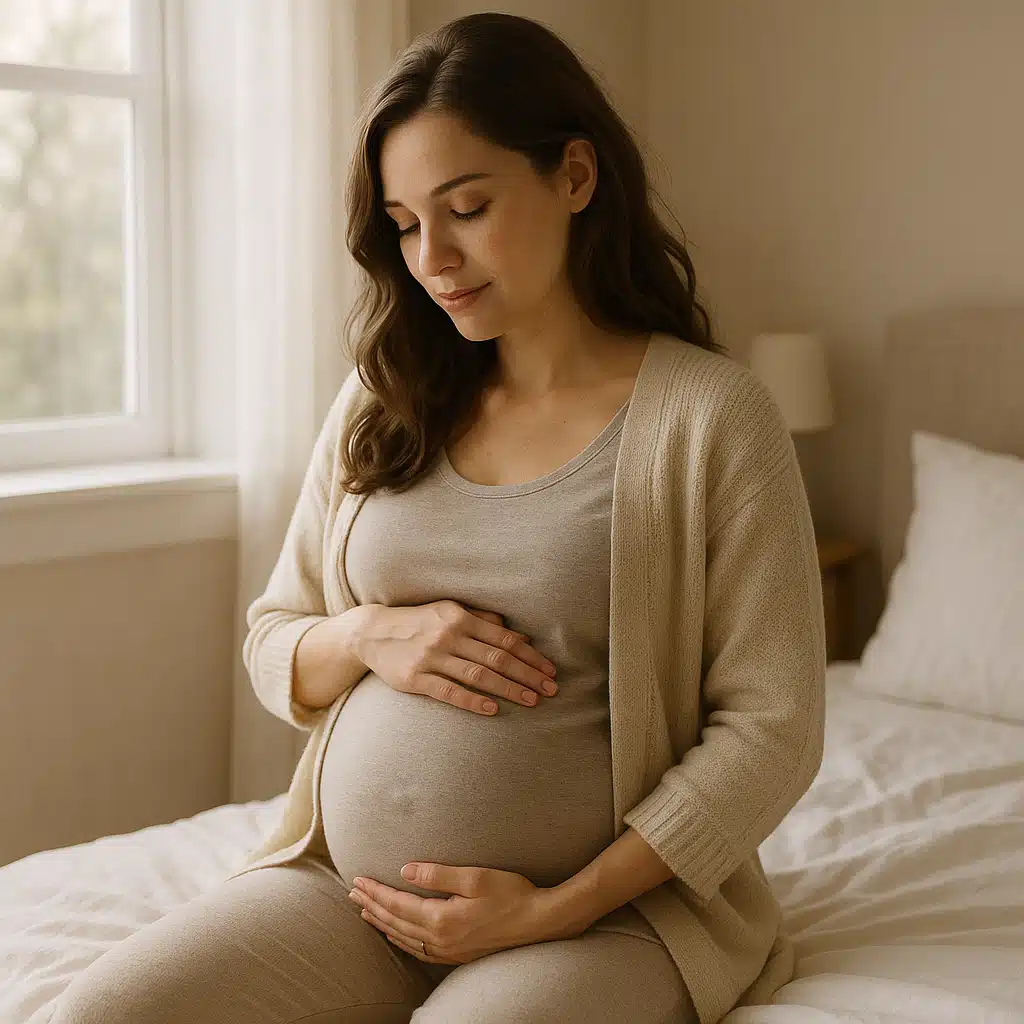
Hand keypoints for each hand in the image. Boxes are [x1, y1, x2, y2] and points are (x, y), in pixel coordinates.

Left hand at [346, 862, 570, 964]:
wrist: (540, 922)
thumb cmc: (511, 894)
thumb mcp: (475, 877)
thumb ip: (437, 874)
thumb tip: (405, 870)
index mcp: (441, 918)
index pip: (397, 904)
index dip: (375, 891)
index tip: (357, 880)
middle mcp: (440, 939)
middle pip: (395, 922)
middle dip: (372, 906)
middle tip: (352, 893)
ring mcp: (449, 950)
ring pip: (404, 938)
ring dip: (382, 924)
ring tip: (366, 912)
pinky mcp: (458, 954)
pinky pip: (418, 950)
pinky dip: (401, 940)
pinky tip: (397, 934)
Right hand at [357, 601, 557, 715]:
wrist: (372, 632)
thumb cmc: (419, 622)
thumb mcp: (450, 612)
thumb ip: (483, 621)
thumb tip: (520, 637)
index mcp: (459, 617)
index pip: (503, 639)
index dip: (530, 656)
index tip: (550, 670)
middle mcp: (448, 635)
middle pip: (496, 658)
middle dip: (527, 675)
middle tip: (550, 689)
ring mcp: (431, 657)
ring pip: (478, 675)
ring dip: (508, 689)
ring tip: (531, 700)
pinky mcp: (415, 678)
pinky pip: (449, 691)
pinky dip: (472, 700)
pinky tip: (492, 709)